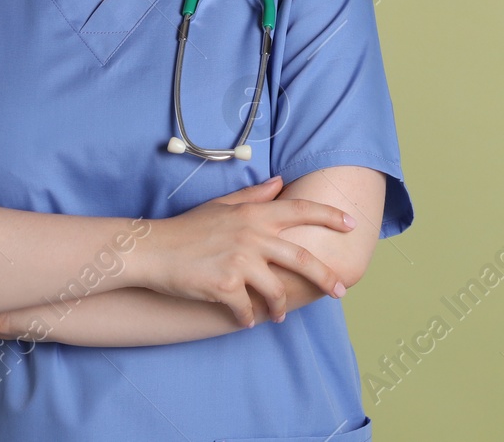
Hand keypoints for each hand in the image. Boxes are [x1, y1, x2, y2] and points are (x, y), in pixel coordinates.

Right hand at [144, 175, 356, 328]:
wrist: (152, 249)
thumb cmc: (188, 228)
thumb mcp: (223, 206)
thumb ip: (255, 196)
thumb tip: (280, 183)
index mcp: (254, 214)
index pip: (300, 209)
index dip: (329, 215)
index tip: (350, 224)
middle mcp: (252, 235)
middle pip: (301, 258)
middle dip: (325, 277)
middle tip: (340, 290)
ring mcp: (240, 261)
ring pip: (277, 289)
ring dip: (281, 306)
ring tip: (280, 314)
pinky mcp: (225, 286)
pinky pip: (248, 308)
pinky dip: (249, 317)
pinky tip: (246, 320)